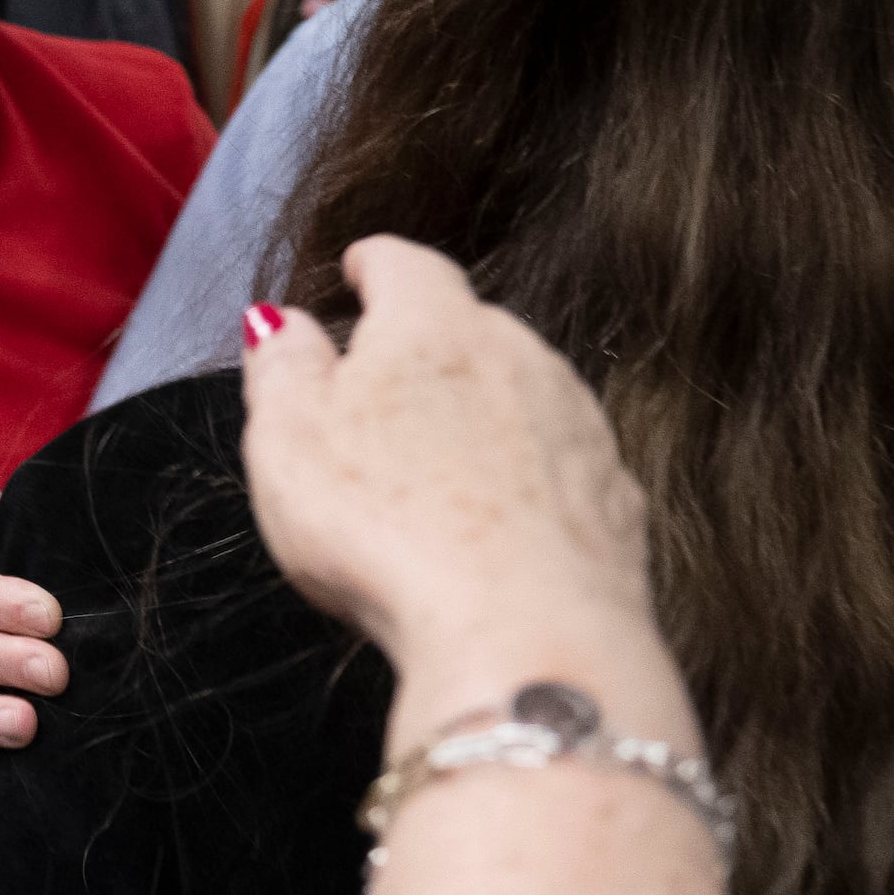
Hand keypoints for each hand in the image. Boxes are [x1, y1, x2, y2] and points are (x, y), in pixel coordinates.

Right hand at [236, 239, 652, 686]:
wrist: (524, 631)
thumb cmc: (389, 530)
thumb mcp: (288, 439)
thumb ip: (281, 366)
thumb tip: (280, 322)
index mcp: (434, 326)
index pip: (403, 263)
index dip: (371, 263)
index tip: (356, 271)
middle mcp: (521, 355)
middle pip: (466, 326)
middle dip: (423, 345)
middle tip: (375, 389)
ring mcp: (579, 424)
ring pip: (520, 392)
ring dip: (478, 412)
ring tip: (430, 468)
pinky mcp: (613, 495)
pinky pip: (559, 464)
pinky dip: (524, 477)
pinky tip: (491, 523)